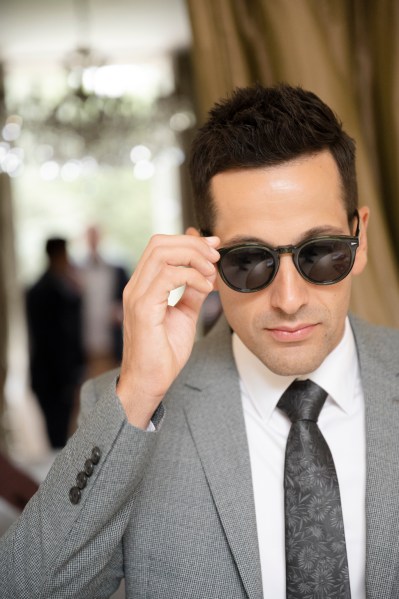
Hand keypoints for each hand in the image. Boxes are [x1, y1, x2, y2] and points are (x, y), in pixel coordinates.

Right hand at [116, 233, 219, 427]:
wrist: (150, 382)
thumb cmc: (163, 353)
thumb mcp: (185, 315)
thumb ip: (192, 293)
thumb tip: (207, 274)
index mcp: (143, 286)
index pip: (160, 247)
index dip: (189, 240)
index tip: (214, 246)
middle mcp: (136, 286)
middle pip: (160, 243)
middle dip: (192, 245)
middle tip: (215, 258)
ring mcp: (137, 296)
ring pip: (162, 254)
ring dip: (193, 257)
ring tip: (210, 273)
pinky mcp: (143, 309)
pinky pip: (168, 277)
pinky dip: (191, 276)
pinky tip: (205, 288)